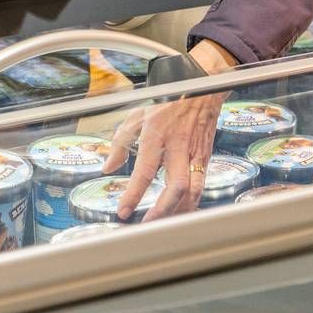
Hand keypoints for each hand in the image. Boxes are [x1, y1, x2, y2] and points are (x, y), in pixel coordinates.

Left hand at [104, 40, 237, 221]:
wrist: (201, 88)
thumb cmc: (167, 101)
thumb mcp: (136, 115)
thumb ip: (120, 143)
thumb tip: (107, 168)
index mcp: (156, 134)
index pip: (144, 170)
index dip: (133, 193)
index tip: (123, 211)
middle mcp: (177, 146)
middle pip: (175, 185)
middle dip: (163, 210)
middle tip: (148, 224)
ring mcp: (194, 153)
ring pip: (192, 190)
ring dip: (179, 211)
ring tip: (164, 224)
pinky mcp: (205, 157)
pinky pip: (201, 185)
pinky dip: (192, 202)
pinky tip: (181, 213)